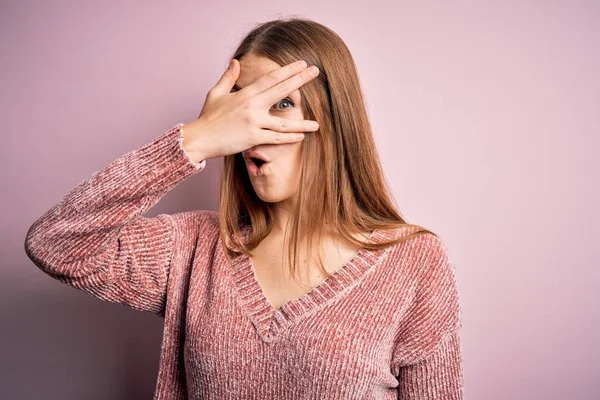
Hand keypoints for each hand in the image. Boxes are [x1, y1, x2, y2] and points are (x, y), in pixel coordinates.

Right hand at [182, 58, 319, 162]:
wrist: (200, 138)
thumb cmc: (207, 117)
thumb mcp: (216, 93)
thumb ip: (228, 77)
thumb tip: (236, 62)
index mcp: (245, 94)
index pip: (271, 78)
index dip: (288, 70)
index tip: (302, 64)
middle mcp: (252, 106)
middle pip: (281, 91)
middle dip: (300, 80)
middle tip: (315, 72)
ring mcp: (254, 123)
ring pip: (283, 123)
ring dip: (301, 124)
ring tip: (317, 124)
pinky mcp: (253, 138)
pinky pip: (275, 139)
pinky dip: (288, 139)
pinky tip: (301, 137)